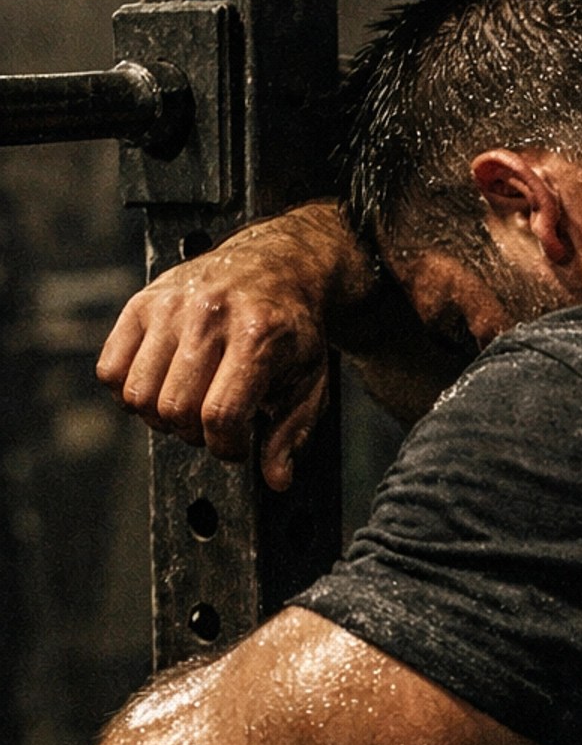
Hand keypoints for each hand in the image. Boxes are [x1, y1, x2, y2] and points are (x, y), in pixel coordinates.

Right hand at [96, 203, 365, 491]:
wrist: (275, 264)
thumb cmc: (292, 330)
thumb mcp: (308, 382)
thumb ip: (291, 433)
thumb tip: (277, 480)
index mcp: (258, 337)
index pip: (221, 415)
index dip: (227, 448)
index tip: (237, 445)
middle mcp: (210, 316)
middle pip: (175, 409)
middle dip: (194, 435)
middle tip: (213, 424)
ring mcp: (170, 306)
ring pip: (137, 395)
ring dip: (160, 418)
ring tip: (187, 406)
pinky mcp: (141, 302)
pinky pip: (110, 370)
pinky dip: (128, 393)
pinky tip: (160, 387)